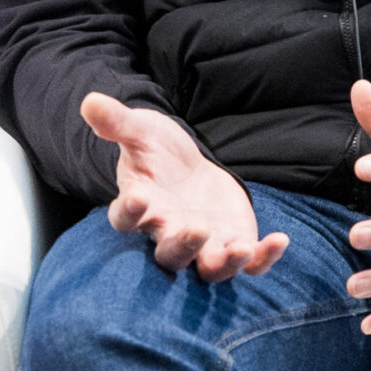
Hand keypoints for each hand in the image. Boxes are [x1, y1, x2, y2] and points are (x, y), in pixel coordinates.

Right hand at [81, 93, 288, 280]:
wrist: (187, 168)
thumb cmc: (156, 151)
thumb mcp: (140, 130)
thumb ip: (117, 122)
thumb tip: (90, 101)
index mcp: (139, 208)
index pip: (125, 219)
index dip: (130, 212)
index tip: (139, 197)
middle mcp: (167, 234)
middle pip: (170, 254)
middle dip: (184, 245)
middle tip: (196, 228)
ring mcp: (202, 245)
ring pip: (209, 269)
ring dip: (224, 263)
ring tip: (241, 247)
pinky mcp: (232, 245)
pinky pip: (248, 264)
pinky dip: (263, 259)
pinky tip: (280, 240)